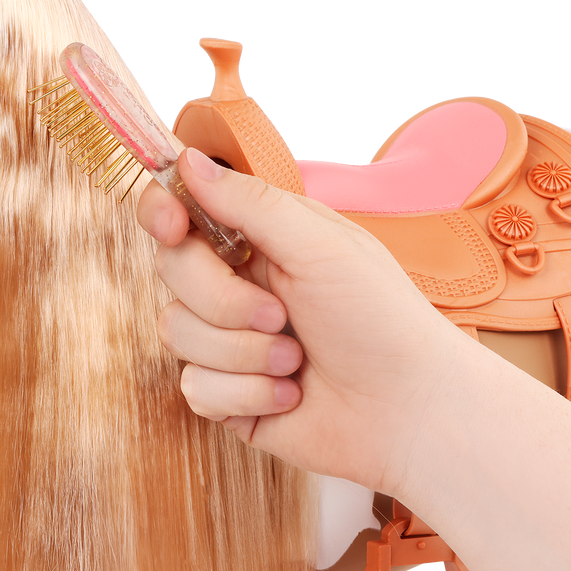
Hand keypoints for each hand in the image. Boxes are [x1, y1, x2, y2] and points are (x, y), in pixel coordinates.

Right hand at [136, 147, 471, 497]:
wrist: (410, 411)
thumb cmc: (381, 318)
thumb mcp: (320, 245)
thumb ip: (248, 202)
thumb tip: (187, 159)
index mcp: (256, 238)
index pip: (179, 210)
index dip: (161, 211)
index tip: (171, 227)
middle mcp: (233, 283)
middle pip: (170, 271)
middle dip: (223, 301)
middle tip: (280, 314)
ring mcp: (225, 340)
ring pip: (176, 333)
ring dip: (242, 353)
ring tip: (295, 360)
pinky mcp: (226, 393)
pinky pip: (195, 388)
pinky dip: (246, 393)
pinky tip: (289, 395)